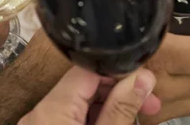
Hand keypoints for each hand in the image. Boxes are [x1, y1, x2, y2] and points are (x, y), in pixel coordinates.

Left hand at [19, 67, 158, 124]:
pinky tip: (117, 121)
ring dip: (111, 105)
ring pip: (80, 102)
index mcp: (51, 110)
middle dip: (120, 90)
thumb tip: (143, 77)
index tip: (144, 77)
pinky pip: (73, 117)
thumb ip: (121, 109)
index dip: (119, 69)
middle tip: (150, 100)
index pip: (88, 70)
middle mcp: (40, 114)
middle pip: (85, 85)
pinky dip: (95, 118)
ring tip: (140, 113)